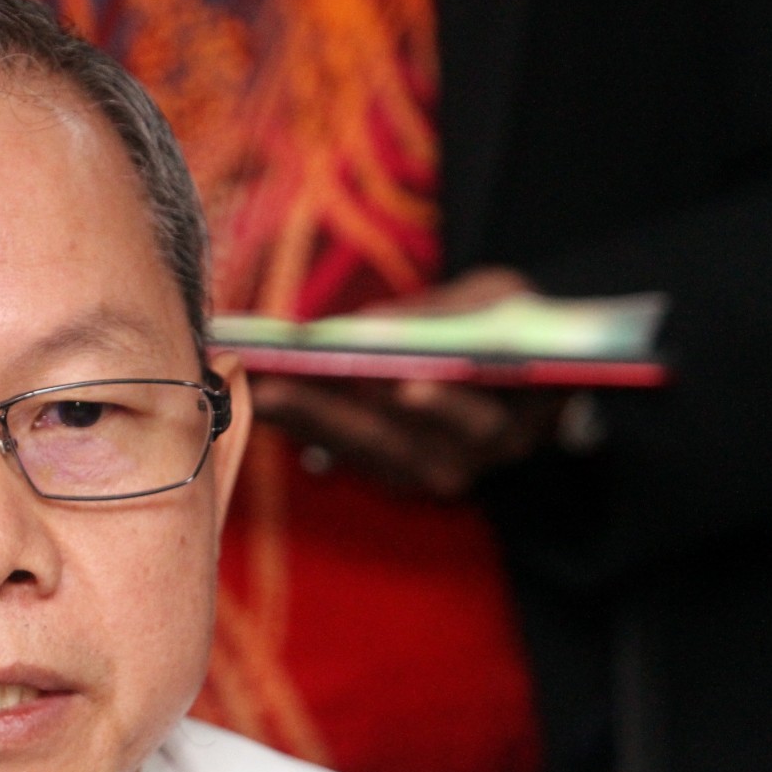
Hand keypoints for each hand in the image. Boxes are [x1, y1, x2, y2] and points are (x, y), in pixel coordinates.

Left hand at [247, 269, 565, 498]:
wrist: (518, 361)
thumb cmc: (509, 320)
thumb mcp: (494, 299)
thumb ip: (442, 315)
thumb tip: (371, 326)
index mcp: (510, 420)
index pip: (477, 419)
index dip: (442, 404)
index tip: (403, 386)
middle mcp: (465, 460)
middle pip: (395, 443)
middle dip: (328, 414)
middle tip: (275, 388)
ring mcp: (422, 471)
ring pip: (355, 450)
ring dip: (299, 419)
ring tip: (252, 388)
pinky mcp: (388, 469)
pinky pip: (338, 449)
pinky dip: (299, 421)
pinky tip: (258, 393)